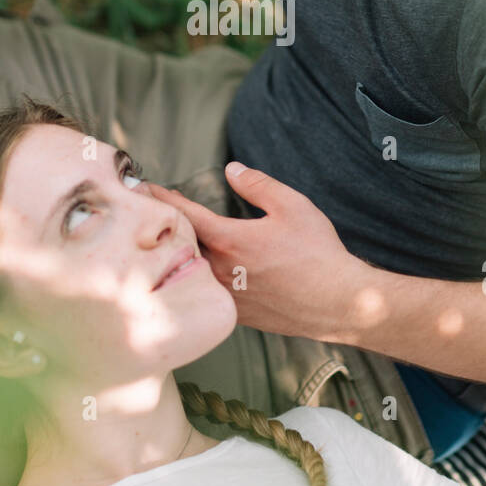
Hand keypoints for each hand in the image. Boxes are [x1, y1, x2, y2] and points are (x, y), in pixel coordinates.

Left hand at [149, 162, 358, 341]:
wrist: (338, 302)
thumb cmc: (318, 253)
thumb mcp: (292, 206)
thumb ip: (258, 185)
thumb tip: (232, 170)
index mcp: (230, 240)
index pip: (186, 215)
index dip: (165, 199)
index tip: (147, 189)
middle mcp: (222, 271)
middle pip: (183, 246)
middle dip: (170, 228)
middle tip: (157, 214)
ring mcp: (228, 296)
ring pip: (195, 273)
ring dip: (183, 256)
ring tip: (175, 242)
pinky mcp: (239, 314)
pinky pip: (211, 294)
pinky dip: (202, 279)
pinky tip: (205, 273)